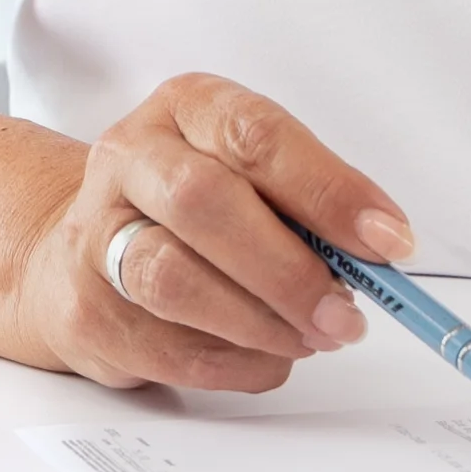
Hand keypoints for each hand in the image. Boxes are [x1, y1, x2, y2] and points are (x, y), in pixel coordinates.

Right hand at [20, 72, 405, 396]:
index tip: (388, 241)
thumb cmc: (194, 211)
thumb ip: (307, 207)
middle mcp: (129, 158)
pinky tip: (266, 355)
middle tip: (344, 315)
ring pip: (174, 279)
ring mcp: (93, 235)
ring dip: (260, 322)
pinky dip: (235, 362)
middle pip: (204, 203)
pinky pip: (167, 348)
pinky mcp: (82, 311)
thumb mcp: (251, 178)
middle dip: (289, 269)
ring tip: (309, 338)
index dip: (329, 191)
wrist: (89, 250)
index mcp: (184, 109)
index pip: (256, 136)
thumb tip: (376, 255)